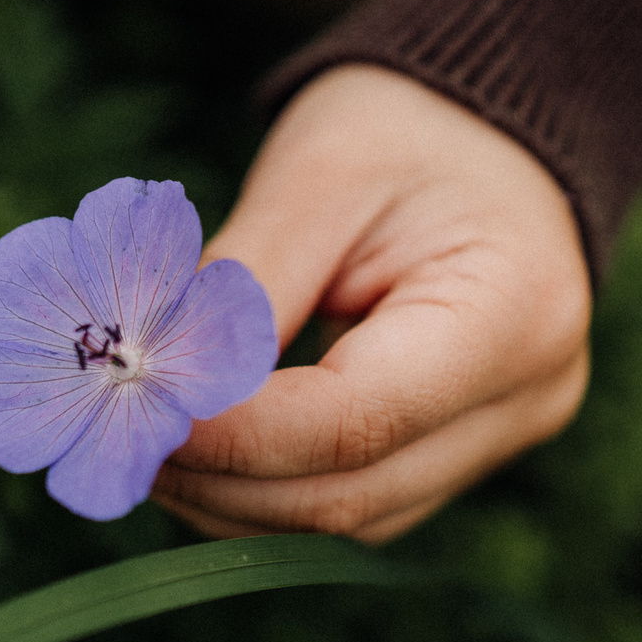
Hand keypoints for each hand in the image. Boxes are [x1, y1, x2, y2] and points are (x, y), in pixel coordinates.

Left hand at [153, 64, 591, 542]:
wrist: (490, 127)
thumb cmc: (406, 124)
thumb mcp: (317, 175)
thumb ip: (243, 289)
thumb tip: (154, 382)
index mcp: (510, 316)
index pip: (353, 422)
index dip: (234, 436)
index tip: (135, 406)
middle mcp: (524, 399)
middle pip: (351, 494)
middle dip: (221, 478)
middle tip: (118, 433)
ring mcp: (501, 436)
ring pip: (350, 517)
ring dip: (237, 496)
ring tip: (149, 439)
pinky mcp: (464, 449)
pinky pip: (359, 497)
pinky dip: (273, 484)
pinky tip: (206, 446)